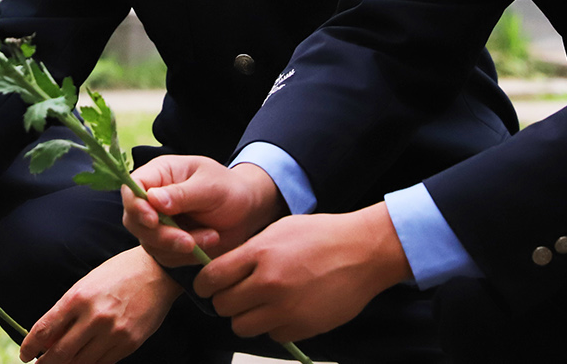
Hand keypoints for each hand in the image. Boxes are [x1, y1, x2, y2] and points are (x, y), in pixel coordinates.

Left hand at [19, 246, 179, 363]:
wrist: (157, 271)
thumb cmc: (118, 274)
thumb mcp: (87, 284)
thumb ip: (68, 312)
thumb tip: (49, 340)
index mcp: (79, 297)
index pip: (45, 329)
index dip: (30, 346)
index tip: (25, 354)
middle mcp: (94, 317)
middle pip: (60, 353)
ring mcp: (113, 333)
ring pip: (81, 363)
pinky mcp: (129, 344)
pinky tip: (82, 363)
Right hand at [121, 155, 286, 266]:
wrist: (247, 211)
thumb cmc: (228, 189)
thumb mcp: (209, 186)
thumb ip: (182, 193)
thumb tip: (152, 199)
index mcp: (158, 174)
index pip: (131, 188)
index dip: (136, 206)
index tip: (153, 220)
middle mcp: (151, 199)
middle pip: (135, 221)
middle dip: (161, 235)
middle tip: (189, 241)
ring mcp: (157, 224)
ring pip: (149, 243)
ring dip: (179, 247)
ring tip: (211, 237)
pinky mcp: (167, 244)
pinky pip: (165, 257)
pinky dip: (187, 256)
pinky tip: (208, 243)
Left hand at [194, 203, 411, 343]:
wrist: (363, 252)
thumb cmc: (323, 236)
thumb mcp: (278, 231)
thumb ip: (250, 251)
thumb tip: (224, 268)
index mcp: (260, 253)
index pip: (212, 278)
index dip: (204, 285)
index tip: (206, 287)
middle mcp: (269, 283)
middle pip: (224, 306)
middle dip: (225, 301)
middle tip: (234, 295)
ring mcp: (286, 308)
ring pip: (242, 327)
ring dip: (246, 317)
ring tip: (260, 304)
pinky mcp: (303, 327)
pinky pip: (272, 336)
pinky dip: (274, 326)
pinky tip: (285, 310)